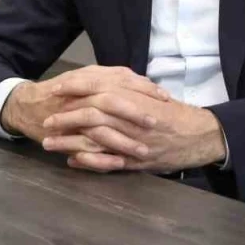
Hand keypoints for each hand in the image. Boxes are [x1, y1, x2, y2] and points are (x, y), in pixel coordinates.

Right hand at [0, 65, 168, 142]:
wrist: (28, 105)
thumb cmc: (62, 92)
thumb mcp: (87, 79)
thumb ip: (111, 80)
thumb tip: (141, 81)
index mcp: (92, 76)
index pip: (123, 78)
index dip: (145, 88)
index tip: (165, 97)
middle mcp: (83, 92)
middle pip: (114, 98)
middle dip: (137, 111)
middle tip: (157, 123)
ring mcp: (73, 113)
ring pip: (102, 126)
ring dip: (124, 139)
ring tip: (143, 151)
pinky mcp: (66, 134)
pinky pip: (86, 146)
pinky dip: (103, 156)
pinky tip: (119, 163)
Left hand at [40, 89, 226, 173]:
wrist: (199, 133)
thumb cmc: (172, 113)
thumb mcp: (148, 95)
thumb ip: (125, 90)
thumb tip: (99, 84)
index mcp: (133, 94)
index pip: (97, 86)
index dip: (74, 87)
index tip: (55, 89)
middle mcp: (131, 115)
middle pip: (90, 112)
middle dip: (65, 116)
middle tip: (45, 120)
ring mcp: (132, 137)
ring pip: (94, 137)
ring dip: (69, 141)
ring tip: (48, 143)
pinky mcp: (136, 158)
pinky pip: (108, 160)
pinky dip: (89, 161)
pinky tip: (72, 161)